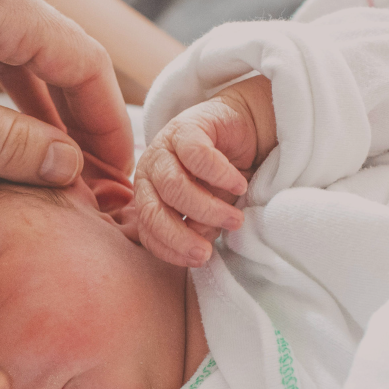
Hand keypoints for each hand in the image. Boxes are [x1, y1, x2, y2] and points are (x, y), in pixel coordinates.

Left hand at [0, 0, 132, 186]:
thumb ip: (3, 143)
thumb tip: (67, 167)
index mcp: (0, 9)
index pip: (84, 66)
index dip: (107, 124)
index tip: (118, 173)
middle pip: (62, 67)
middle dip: (82, 127)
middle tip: (97, 185)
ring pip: (25, 72)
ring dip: (46, 124)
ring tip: (59, 178)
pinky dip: (7, 114)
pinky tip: (7, 153)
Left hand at [133, 75, 274, 266]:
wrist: (240, 128)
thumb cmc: (221, 175)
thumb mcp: (210, 207)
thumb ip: (200, 227)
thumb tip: (200, 249)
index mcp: (149, 196)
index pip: (147, 230)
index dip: (170, 249)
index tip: (198, 260)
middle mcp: (149, 172)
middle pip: (153, 211)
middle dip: (180, 236)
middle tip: (208, 250)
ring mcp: (163, 148)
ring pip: (174, 187)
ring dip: (207, 209)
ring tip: (235, 219)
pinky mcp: (185, 127)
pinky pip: (197, 156)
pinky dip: (220, 176)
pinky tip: (239, 185)